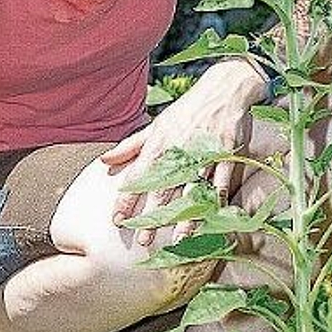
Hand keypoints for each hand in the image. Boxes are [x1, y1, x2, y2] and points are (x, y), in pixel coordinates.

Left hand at [102, 58, 265, 244]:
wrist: (222, 91)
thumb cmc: (186, 111)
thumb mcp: (155, 126)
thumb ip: (130, 147)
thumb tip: (104, 161)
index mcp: (159, 145)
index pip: (137, 177)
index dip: (126, 200)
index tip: (117, 220)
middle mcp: (179, 152)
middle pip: (163, 191)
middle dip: (153, 217)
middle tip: (144, 241)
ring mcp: (204, 155)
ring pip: (192, 192)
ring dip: (185, 217)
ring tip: (178, 240)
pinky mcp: (226, 156)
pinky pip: (221, 183)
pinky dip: (216, 202)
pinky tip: (211, 219)